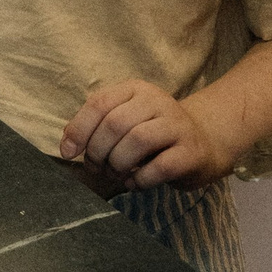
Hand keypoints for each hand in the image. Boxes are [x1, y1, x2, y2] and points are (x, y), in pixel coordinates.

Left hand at [59, 80, 221, 192]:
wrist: (204, 143)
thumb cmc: (154, 135)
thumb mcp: (125, 120)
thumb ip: (95, 126)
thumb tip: (67, 142)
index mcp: (136, 90)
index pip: (99, 103)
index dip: (79, 129)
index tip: (69, 152)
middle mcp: (158, 102)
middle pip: (115, 124)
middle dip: (98, 152)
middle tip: (98, 168)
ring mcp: (177, 125)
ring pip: (137, 141)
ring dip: (118, 165)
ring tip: (117, 174)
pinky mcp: (190, 152)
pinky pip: (159, 167)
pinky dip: (139, 180)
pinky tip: (136, 181)